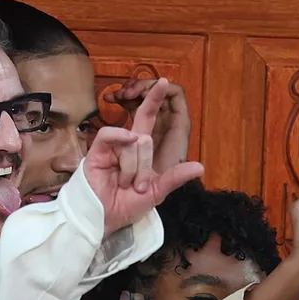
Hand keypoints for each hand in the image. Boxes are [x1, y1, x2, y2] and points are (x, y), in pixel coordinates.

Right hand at [83, 78, 202, 237]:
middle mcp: (127, 143)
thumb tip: (201, 166)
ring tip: (124, 184)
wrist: (104, 218)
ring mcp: (112, 145)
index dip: (155, 99)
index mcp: (141, 150)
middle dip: (144, 166)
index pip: (150, 118)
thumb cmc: (126, 206)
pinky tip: (119, 159)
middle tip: (136, 187)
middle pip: (146, 136)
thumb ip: (176, 177)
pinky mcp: (98, 149)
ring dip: (132, 167)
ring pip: (133, 139)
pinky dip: (119, 141)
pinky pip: (111, 134)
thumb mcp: (157, 191)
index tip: (163, 81)